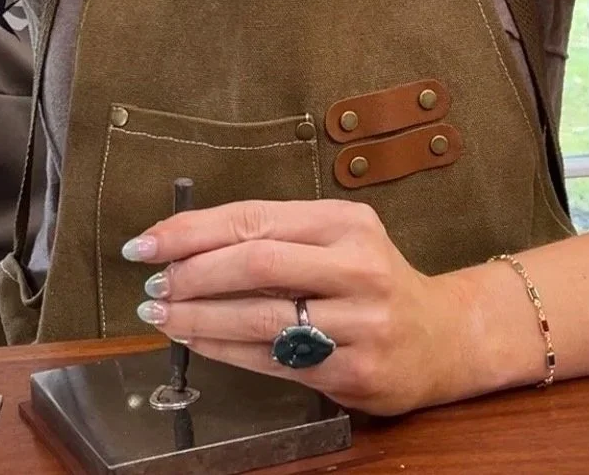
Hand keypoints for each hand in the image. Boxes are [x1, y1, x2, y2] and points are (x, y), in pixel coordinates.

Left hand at [123, 199, 468, 415]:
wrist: (443, 337)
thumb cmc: (370, 278)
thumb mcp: (334, 238)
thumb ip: (272, 235)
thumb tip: (183, 246)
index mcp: (344, 222)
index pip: (253, 218)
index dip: (191, 231)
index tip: (145, 242)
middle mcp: (357, 266)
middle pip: (255, 264)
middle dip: (190, 274)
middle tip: (151, 284)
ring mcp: (361, 321)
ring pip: (260, 318)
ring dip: (198, 317)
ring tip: (161, 315)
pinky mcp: (355, 370)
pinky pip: (272, 360)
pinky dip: (224, 350)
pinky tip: (197, 341)